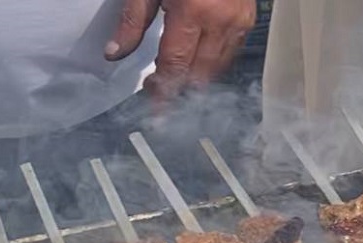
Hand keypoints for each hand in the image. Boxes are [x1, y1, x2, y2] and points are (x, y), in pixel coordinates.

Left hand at [106, 0, 256, 100]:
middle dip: (179, 91)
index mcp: (192, 12)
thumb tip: (115, 53)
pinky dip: (212, 64)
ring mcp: (238, 23)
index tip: (155, 110)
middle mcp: (220, 22)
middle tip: (158, 96)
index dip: (164, 91)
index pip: (175, 66)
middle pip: (199, 75)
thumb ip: (133, 20)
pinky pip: (229, 54)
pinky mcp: (247, 20)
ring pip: (217, 69)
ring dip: (196, 81)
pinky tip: (196, 64)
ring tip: (175, 82)